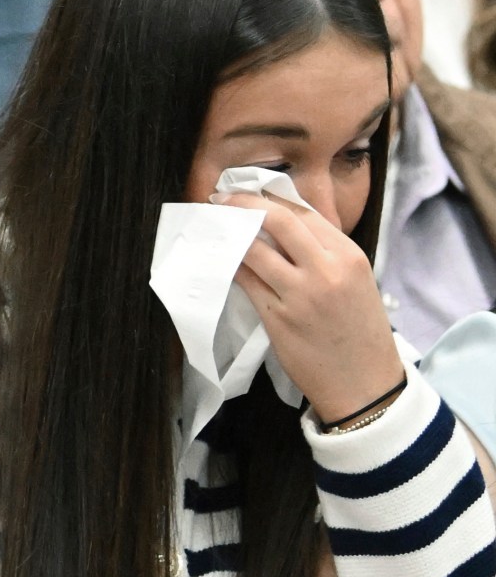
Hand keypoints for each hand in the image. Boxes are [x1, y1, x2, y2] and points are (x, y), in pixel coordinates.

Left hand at [219, 193, 405, 422]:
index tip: (246, 192)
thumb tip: (280, 225)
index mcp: (350, 256)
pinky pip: (244, 281)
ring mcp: (300, 294)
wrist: (365, 384)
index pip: (304, 213)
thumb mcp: (355, 282)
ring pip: (253, 249)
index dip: (269, 198)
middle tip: (219, 198)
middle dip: (242, 203)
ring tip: (210, 225)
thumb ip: (323, 253)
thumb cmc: (359, 332)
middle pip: (277, 220)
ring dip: (226, 233)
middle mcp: (327, 270)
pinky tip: (214, 257)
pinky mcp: (277, 317)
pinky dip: (226, 265)